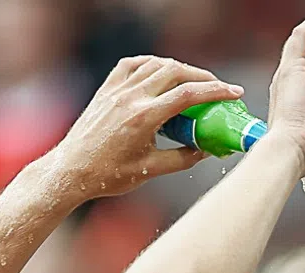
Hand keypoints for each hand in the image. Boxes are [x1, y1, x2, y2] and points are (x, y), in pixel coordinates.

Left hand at [52, 56, 244, 201]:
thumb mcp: (150, 170)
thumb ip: (182, 158)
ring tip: (192, 81)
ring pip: (155, 64)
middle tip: (217, 87)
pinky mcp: (106, 90)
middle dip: (202, 76)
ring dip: (178, 68)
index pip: (188, 94)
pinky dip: (151, 64)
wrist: (71, 171)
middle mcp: (130, 98)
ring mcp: (117, 90)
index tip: (234, 92)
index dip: (216, 91)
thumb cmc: (107, 175)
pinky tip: (160, 72)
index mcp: (144, 117)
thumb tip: (205, 150)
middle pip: (175, 71)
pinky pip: (132, 65)